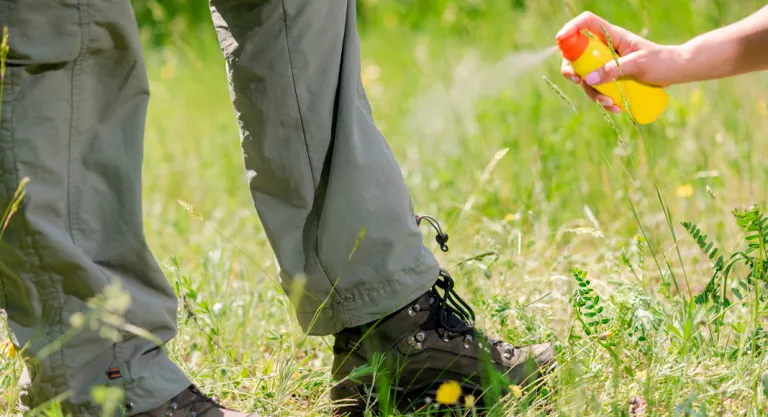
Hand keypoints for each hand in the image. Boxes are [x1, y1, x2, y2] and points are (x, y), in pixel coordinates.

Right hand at [556, 12, 685, 112]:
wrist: (676, 72)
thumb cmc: (662, 62)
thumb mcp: (639, 64)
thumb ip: (614, 69)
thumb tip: (587, 79)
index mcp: (612, 36)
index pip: (586, 23)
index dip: (571, 28)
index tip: (560, 40)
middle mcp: (605, 49)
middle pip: (577, 55)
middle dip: (573, 70)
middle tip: (577, 82)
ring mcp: (607, 64)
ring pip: (586, 77)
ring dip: (593, 93)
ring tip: (610, 104)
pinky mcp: (611, 78)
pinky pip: (598, 89)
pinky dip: (603, 100)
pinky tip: (616, 108)